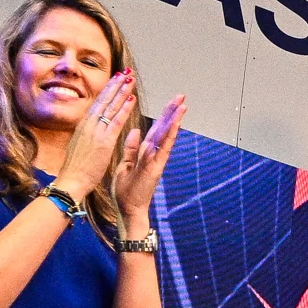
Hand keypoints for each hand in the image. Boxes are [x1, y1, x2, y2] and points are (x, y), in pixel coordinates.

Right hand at [55, 73, 135, 198]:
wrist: (70, 181)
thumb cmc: (75, 168)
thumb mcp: (79, 145)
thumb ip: (86, 134)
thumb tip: (91, 128)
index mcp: (83, 126)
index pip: (97, 103)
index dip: (107, 90)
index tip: (115, 79)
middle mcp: (88, 125)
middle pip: (104, 100)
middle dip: (115, 85)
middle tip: (125, 72)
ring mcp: (95, 132)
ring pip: (111, 107)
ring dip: (122, 91)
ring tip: (130, 79)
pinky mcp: (103, 141)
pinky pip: (116, 121)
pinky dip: (124, 109)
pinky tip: (132, 98)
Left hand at [115, 92, 189, 223]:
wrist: (128, 210)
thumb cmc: (126, 191)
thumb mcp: (125, 165)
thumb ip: (131, 148)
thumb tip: (135, 130)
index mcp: (146, 153)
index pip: (156, 130)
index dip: (163, 116)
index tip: (171, 102)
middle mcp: (154, 156)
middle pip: (165, 130)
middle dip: (173, 113)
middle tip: (182, 97)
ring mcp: (156, 162)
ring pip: (166, 138)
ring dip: (174, 122)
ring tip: (182, 107)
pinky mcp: (154, 169)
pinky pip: (160, 151)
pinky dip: (167, 139)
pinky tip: (172, 127)